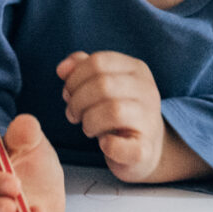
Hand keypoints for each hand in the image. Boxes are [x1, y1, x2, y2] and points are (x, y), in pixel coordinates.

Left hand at [58, 51, 166, 180]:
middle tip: (73, 114)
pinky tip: (104, 143)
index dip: (75, 78)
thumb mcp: (102, 85)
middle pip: (102, 84)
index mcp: (136, 69)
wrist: (143, 149)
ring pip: (113, 110)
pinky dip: (107, 145)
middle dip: (78, 100)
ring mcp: (150, 120)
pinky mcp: (145, 149)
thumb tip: (62, 68)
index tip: (69, 93)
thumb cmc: (116, 113)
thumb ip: (82, 69)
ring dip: (89, 121)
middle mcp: (148, 90)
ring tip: (87, 127)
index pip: (98, 62)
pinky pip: (121, 145)